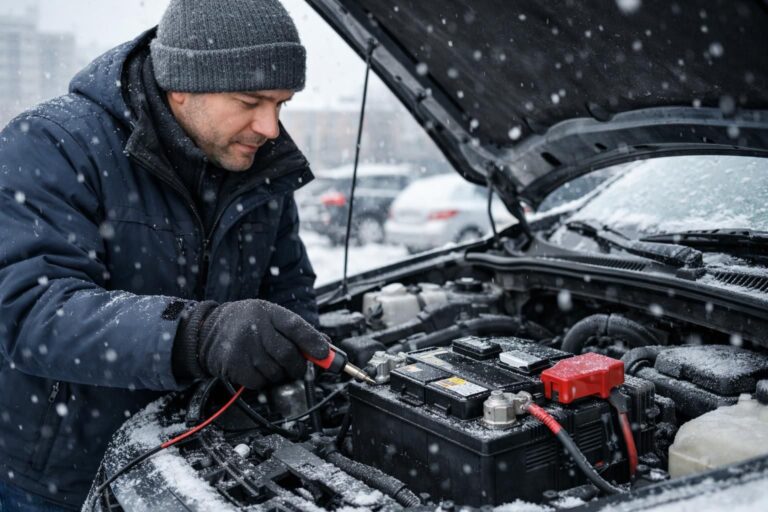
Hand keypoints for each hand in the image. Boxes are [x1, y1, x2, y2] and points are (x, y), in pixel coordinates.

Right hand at [194, 299, 328, 388]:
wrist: (208, 330)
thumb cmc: (247, 324)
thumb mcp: (271, 317)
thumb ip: (297, 331)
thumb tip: (325, 348)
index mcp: (269, 312)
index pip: (296, 326)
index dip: (312, 341)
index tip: (324, 354)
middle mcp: (255, 327)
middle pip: (288, 354)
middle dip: (297, 365)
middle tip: (296, 367)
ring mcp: (243, 347)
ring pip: (276, 371)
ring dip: (279, 374)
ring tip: (269, 363)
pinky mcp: (234, 365)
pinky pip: (260, 382)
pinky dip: (263, 381)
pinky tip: (256, 369)